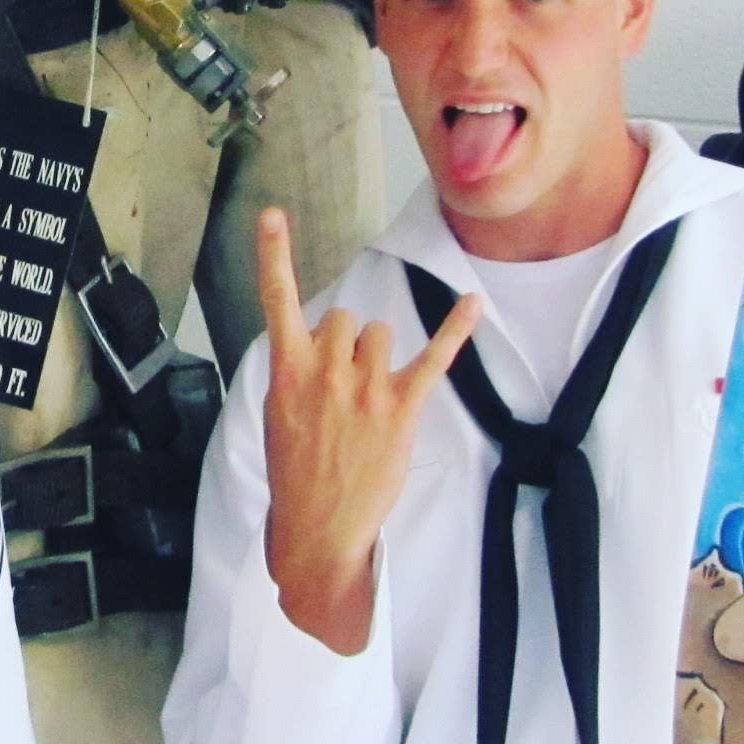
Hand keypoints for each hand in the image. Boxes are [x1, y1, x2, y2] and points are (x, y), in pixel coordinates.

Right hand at [254, 207, 479, 653]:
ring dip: (379, 356)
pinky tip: (474, 302)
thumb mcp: (277, 417)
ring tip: (370, 399)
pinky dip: (456, 327)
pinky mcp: (400, 407)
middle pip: (346, 317)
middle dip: (348, 341)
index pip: (277, 301)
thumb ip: (296, 373)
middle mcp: (325, 372)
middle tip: (343, 387)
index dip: (273, 254)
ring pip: (381, 333)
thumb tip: (318, 345)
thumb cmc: (295, 475)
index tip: (270, 214)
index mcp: (287, 372)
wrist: (318, 528)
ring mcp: (365, 388)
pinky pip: (432, 356)